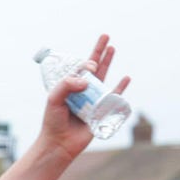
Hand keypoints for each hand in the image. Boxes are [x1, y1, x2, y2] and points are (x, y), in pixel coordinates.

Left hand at [39, 34, 129, 158]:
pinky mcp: (101, 111)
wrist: (59, 143)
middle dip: (99, 52)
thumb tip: (88, 79)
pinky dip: (120, 88)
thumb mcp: (54, 98)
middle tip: (105, 36)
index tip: (90, 66)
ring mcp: (92, 100)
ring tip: (113, 48)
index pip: (79, 69)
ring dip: (108, 63)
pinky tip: (126, 78)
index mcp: (69, 87)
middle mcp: (81, 91)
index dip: (86, 63)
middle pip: (93, 68)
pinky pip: (113, 97)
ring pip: (103, 78)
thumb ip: (68, 84)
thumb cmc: (53, 121)